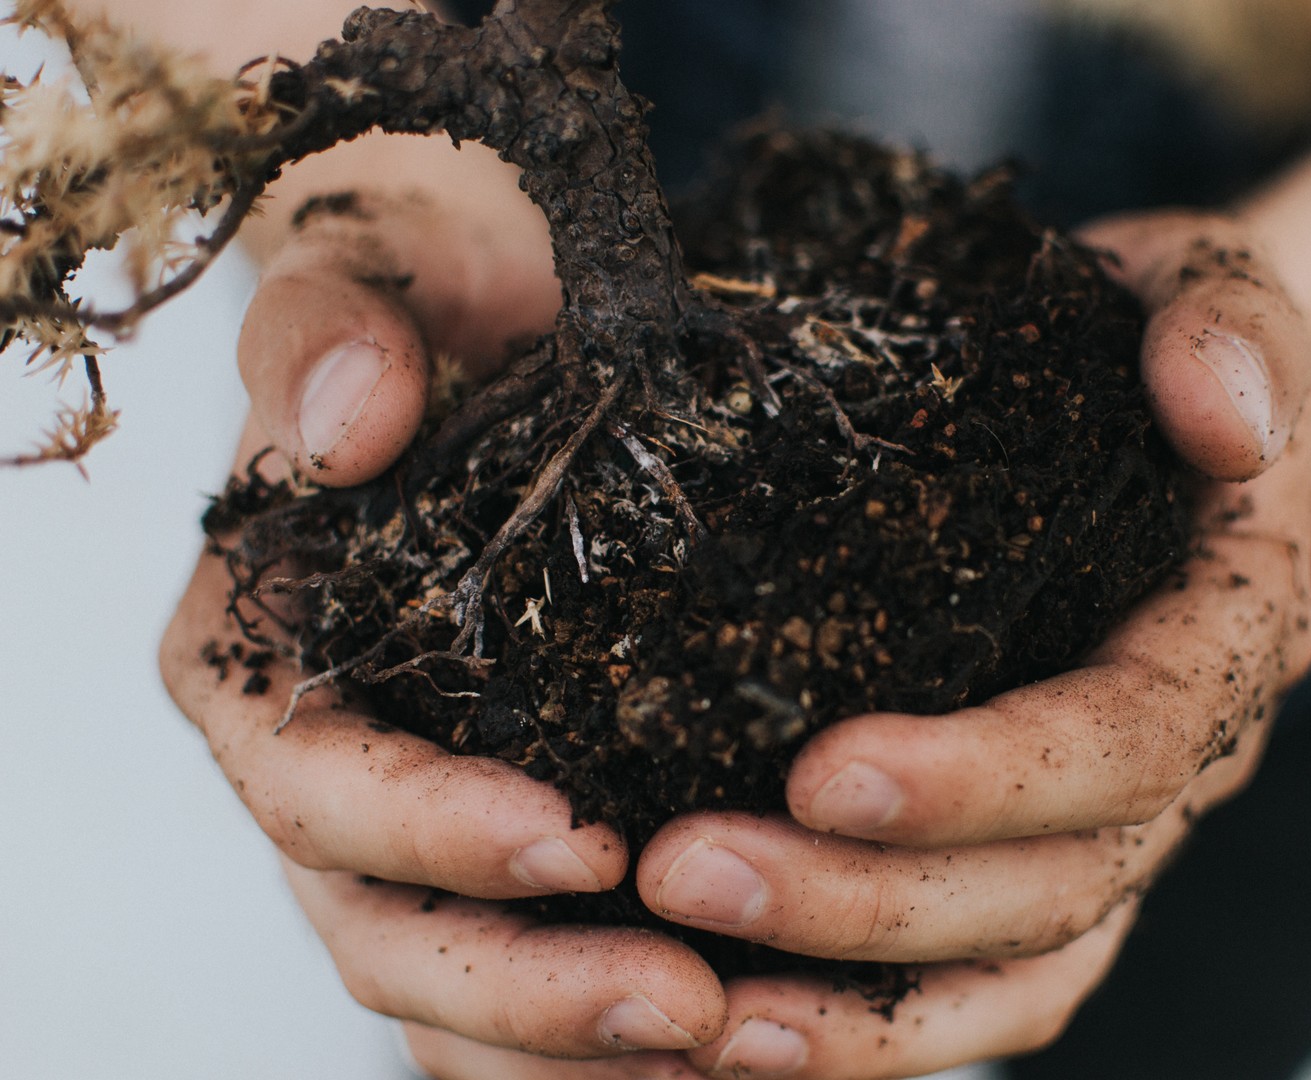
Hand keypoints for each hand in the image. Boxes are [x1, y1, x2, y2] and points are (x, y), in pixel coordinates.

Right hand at [160, 186, 727, 1067]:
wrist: (488, 319)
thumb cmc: (419, 304)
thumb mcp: (367, 280)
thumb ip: (330, 337)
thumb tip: (350, 427)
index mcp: (262, 665)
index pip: (317, 788)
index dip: (429, 831)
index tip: (577, 836)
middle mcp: (330, 773)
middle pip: (391, 934)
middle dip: (529, 988)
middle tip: (683, 1002)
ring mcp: (422, 824)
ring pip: (466, 993)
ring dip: (582, 1046)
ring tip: (729, 1044)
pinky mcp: (520, 833)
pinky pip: (549, 966)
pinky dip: (617, 1033)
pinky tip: (743, 1034)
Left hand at [621, 211, 1310, 1078]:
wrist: (1166, 403)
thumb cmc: (1156, 340)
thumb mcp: (1206, 288)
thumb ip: (1227, 330)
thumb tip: (1217, 415)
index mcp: (1225, 634)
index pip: (1126, 738)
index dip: (986, 776)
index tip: (821, 769)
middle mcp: (1183, 761)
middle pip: (1053, 885)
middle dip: (870, 901)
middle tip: (685, 872)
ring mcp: (1114, 824)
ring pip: (1015, 971)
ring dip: (860, 1011)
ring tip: (696, 1017)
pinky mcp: (1041, 852)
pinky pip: (978, 982)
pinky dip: (872, 1029)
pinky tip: (741, 1031)